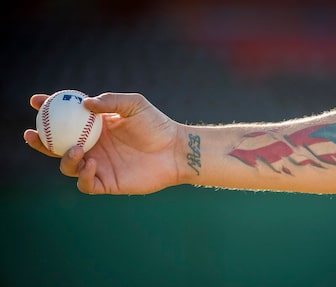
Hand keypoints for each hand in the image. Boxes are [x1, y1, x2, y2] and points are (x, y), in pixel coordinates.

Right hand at [24, 92, 181, 194]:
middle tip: (31, 132)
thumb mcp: (134, 104)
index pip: (67, 119)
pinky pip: (87, 183)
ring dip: (65, 158)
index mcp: (97, 127)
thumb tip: (84, 103)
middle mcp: (95, 146)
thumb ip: (110, 101)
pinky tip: (91, 163)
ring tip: (76, 148)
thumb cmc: (157, 125)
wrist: (175, 150)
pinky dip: (83, 175)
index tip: (36, 101)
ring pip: (69, 165)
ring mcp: (100, 165)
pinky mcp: (108, 183)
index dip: (49, 110)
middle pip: (59, 145)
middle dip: (41, 140)